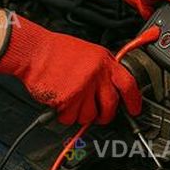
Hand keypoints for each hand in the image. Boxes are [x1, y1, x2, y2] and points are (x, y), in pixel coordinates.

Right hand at [0, 14, 141, 125]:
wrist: (34, 51)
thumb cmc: (56, 51)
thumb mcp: (88, 52)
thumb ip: (102, 70)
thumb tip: (112, 88)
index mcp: (104, 61)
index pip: (128, 84)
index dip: (134, 101)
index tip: (134, 110)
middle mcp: (96, 75)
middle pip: (110, 107)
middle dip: (104, 116)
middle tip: (97, 115)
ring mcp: (83, 88)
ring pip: (89, 116)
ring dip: (79, 114)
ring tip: (70, 99)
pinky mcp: (68, 100)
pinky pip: (70, 118)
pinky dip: (64, 115)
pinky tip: (59, 100)